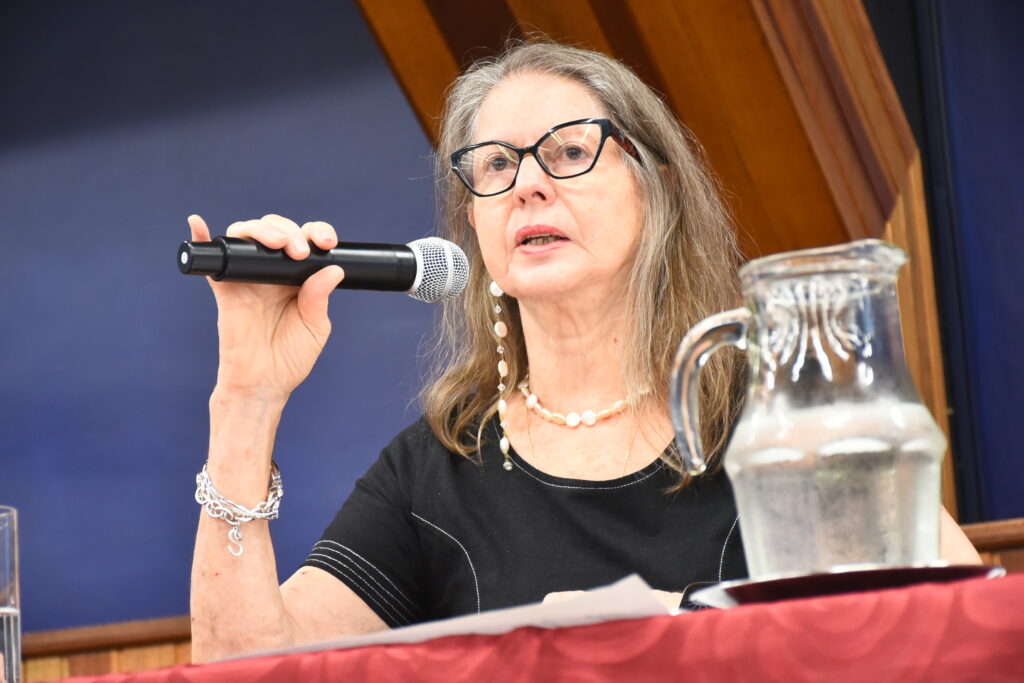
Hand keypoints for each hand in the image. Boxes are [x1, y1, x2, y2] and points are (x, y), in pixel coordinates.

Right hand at [188, 214, 345, 402]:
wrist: (264, 383)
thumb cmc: (290, 358)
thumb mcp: (315, 327)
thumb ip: (320, 298)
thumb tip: (332, 269)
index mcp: (297, 277)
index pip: (305, 242)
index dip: (316, 233)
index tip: (327, 242)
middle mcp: (271, 272)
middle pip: (275, 231)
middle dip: (289, 231)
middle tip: (299, 251)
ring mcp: (247, 277)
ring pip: (247, 237)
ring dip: (261, 230)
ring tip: (278, 244)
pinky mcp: (226, 289)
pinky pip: (211, 260)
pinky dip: (202, 239)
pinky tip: (198, 223)